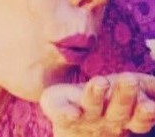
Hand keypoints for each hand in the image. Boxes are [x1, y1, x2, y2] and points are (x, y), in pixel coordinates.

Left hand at [39, 72, 154, 136]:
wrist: (70, 128)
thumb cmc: (104, 104)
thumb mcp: (126, 96)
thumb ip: (148, 87)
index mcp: (124, 115)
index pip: (139, 117)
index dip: (146, 113)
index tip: (151, 104)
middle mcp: (106, 119)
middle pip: (118, 110)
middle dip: (124, 95)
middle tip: (129, 79)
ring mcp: (84, 116)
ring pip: (92, 106)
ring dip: (96, 95)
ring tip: (100, 81)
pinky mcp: (61, 113)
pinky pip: (62, 112)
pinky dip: (66, 112)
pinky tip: (71, 112)